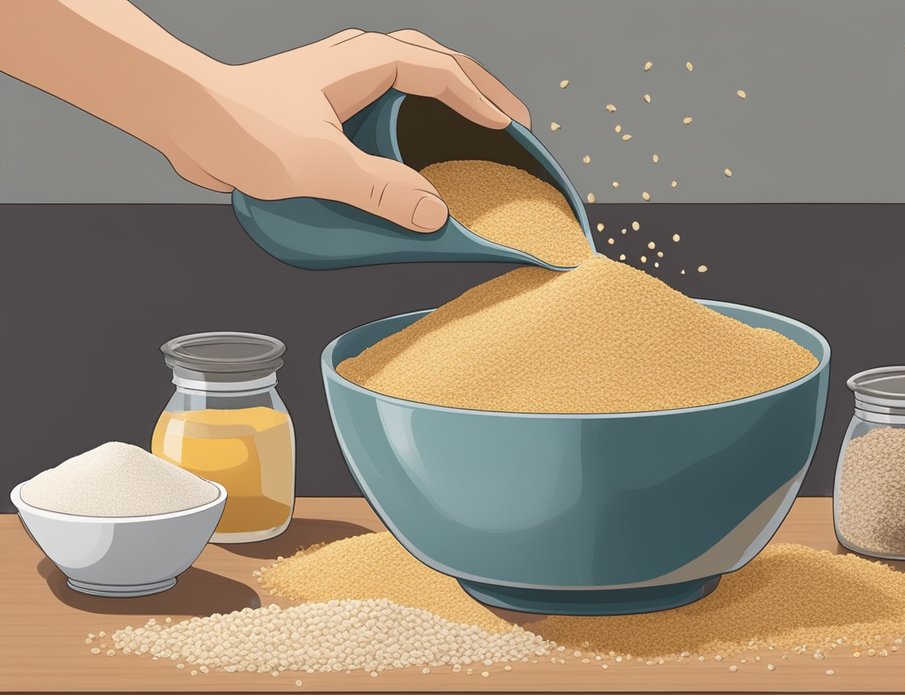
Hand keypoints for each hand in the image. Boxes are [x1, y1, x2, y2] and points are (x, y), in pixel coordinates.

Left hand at [165, 29, 530, 231]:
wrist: (183, 118)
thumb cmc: (240, 127)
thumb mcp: (319, 166)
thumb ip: (381, 189)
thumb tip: (436, 213)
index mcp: (364, 63)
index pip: (442, 73)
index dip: (482, 100)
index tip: (511, 128)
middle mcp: (355, 61)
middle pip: (433, 60)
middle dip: (475, 85)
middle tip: (506, 117)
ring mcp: (339, 79)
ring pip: (408, 73)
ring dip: (443, 94)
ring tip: (471, 126)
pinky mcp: (323, 101)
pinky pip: (383, 98)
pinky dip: (410, 115)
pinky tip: (410, 147)